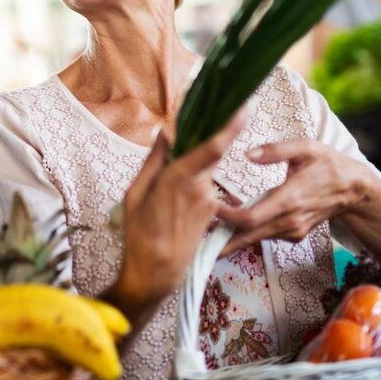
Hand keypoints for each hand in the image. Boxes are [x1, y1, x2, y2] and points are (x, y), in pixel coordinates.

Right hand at [108, 110, 248, 321]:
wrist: (156, 274)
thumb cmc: (139, 233)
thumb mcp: (136, 193)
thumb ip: (154, 160)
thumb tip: (164, 132)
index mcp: (180, 178)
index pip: (213, 146)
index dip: (231, 124)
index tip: (244, 105)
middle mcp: (201, 187)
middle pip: (210, 152)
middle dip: (205, 139)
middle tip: (188, 141)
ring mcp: (209, 201)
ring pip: (204, 170)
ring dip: (191, 168)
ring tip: (166, 190)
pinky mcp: (212, 212)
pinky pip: (203, 187)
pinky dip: (192, 185)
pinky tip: (173, 203)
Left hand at [216, 138, 375, 253]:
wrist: (353, 189)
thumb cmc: (328, 164)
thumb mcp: (306, 148)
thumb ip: (276, 150)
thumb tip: (249, 154)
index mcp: (289, 198)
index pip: (251, 218)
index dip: (227, 218)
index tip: (207, 209)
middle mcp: (290, 220)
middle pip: (248, 237)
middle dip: (220, 240)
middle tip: (194, 239)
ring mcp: (293, 231)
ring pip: (255, 238)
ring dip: (231, 237)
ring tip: (204, 232)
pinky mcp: (294, 235)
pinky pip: (265, 236)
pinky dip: (247, 233)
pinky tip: (231, 226)